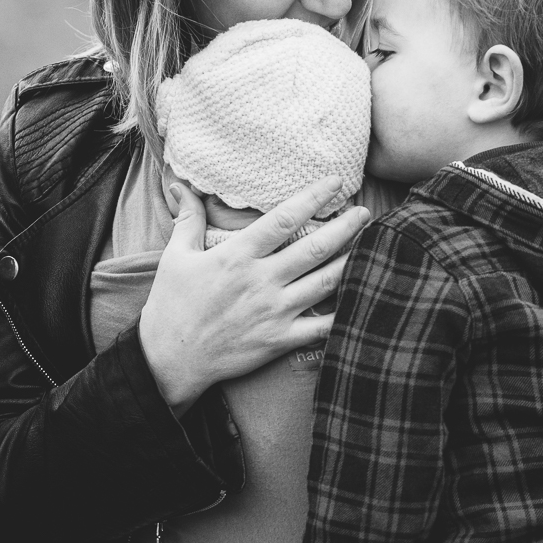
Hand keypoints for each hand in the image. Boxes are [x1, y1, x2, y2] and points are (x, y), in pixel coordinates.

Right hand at [139, 177, 368, 410]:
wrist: (169, 361)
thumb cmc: (171, 306)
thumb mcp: (175, 256)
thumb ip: (188, 219)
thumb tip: (180, 185)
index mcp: (237, 256)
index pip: (283, 219)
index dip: (313, 197)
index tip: (335, 182)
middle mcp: (261, 281)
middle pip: (315, 248)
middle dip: (346, 227)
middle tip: (364, 212)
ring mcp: (274, 312)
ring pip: (326, 282)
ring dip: (352, 261)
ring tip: (373, 245)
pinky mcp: (280, 340)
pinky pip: (323, 326)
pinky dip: (347, 311)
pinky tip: (364, 295)